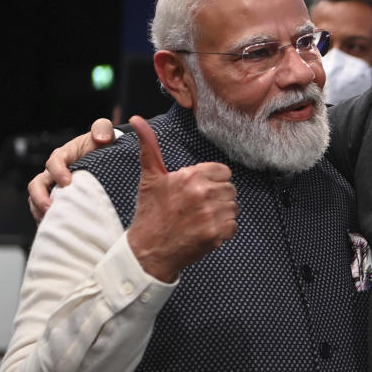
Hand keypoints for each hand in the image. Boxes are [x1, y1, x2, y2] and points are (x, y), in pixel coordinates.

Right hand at [27, 117, 116, 221]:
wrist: (108, 157)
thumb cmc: (103, 144)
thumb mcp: (103, 132)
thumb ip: (102, 129)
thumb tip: (101, 138)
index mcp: (63, 156)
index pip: (53, 162)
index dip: (57, 171)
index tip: (67, 182)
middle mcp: (54, 172)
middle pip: (36, 184)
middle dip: (40, 197)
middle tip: (51, 208)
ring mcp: (54, 187)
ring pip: (37, 199)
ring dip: (40, 211)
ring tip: (51, 222)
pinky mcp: (59, 199)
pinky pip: (46, 210)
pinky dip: (49, 219)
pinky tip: (58, 227)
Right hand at [126, 116, 237, 281]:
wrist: (148, 251)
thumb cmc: (151, 214)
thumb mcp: (150, 178)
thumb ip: (149, 147)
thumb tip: (138, 120)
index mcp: (190, 176)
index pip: (223, 171)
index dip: (212, 182)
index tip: (198, 191)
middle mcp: (203, 193)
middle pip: (230, 189)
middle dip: (217, 198)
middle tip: (197, 208)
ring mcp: (211, 214)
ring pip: (233, 207)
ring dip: (221, 214)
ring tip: (200, 220)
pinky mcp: (217, 233)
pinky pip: (233, 226)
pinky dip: (223, 231)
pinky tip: (205, 231)